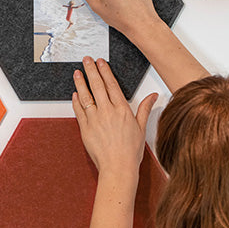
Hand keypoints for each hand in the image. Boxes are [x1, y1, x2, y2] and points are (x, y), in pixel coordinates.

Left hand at [72, 56, 157, 177]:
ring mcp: (95, 120)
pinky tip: (74, 94)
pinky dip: (76, 101)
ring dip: (81, 83)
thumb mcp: (141, 128)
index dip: (105, 71)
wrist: (118, 167)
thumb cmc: (130, 152)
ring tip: (77, 73)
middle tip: (86, 60)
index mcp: (122, 110)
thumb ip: (144, 109)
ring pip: (86, 96)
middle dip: (91, 71)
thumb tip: (153, 97)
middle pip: (97, 86)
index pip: (112, 85)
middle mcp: (107, 112)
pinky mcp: (86, 129)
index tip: (101, 62)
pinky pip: (79, 111)